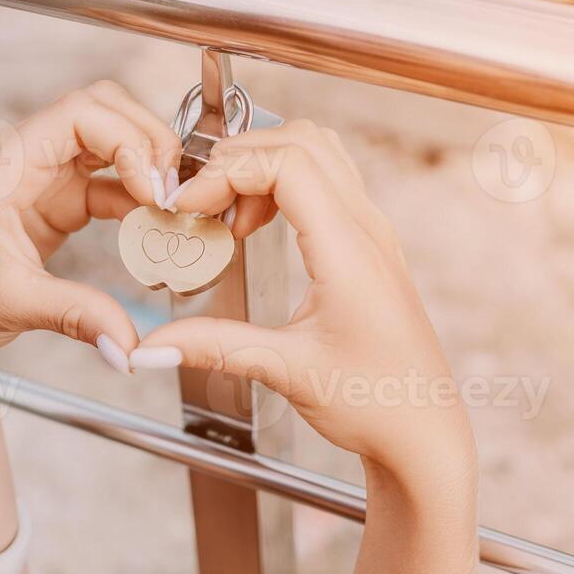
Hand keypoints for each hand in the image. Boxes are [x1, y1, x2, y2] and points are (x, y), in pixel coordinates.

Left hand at [0, 81, 182, 373]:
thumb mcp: (12, 305)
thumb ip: (76, 316)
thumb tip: (131, 348)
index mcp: (5, 164)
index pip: (79, 113)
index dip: (127, 140)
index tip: (153, 189)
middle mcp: (28, 157)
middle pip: (104, 110)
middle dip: (147, 142)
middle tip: (173, 192)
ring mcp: (47, 175)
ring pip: (114, 138)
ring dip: (149, 164)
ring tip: (172, 206)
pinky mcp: (62, 200)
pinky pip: (114, 181)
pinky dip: (140, 195)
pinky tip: (157, 224)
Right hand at [134, 121, 476, 486]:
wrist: (425, 432)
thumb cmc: (376, 403)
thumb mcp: (286, 371)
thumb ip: (213, 348)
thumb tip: (149, 345)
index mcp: (350, 251)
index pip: (288, 164)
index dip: (229, 172)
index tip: (190, 206)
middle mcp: (367, 230)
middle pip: (301, 142)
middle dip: (239, 158)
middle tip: (199, 202)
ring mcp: (373, 233)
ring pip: (318, 153)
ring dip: (263, 166)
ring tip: (225, 214)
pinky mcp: (369, 244)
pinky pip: (327, 182)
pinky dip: (282, 185)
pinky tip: (254, 229)